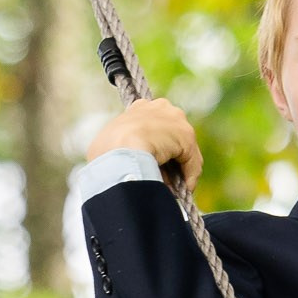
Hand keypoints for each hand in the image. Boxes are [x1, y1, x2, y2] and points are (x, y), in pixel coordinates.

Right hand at [87, 96, 202, 187]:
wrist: (120, 151)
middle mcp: (159, 107)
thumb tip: (128, 169)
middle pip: (170, 136)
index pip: (152, 125)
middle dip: (169, 158)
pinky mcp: (186, 135)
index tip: (152, 165)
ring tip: (172, 189)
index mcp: (139, 108)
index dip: (154, 146)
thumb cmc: (106, 153)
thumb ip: (123, 151)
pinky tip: (183, 190)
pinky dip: (189, 176)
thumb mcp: (108, 147)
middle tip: (164, 180)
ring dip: (179, 169)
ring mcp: (174, 119)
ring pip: (182, 149)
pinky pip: (191, 160)